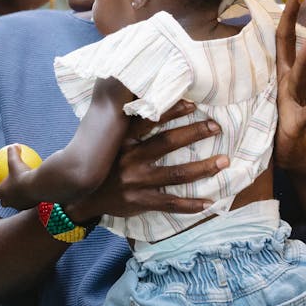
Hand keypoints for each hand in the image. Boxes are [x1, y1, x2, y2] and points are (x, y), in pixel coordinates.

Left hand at [0, 145, 39, 209]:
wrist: (37, 186)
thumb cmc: (22, 174)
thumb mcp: (15, 160)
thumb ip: (13, 153)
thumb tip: (13, 145)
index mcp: (2, 192)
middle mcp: (9, 201)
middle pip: (4, 203)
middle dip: (5, 199)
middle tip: (9, 192)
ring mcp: (19, 205)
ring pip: (17, 204)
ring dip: (18, 200)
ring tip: (23, 193)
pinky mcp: (29, 207)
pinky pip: (28, 203)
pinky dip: (30, 199)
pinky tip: (35, 192)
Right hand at [68, 100, 228, 219]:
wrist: (81, 197)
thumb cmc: (101, 164)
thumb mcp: (106, 142)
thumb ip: (124, 126)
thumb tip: (145, 100)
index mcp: (122, 141)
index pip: (148, 120)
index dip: (171, 111)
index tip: (192, 104)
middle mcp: (130, 159)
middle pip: (167, 143)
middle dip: (194, 133)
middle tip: (216, 126)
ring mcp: (136, 181)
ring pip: (176, 174)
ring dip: (203, 167)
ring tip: (223, 161)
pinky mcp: (140, 201)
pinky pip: (170, 203)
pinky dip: (191, 204)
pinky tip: (209, 202)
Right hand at [275, 0, 305, 172]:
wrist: (290, 153)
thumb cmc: (294, 115)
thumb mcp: (299, 86)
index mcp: (284, 71)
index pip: (283, 37)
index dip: (288, 14)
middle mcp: (283, 81)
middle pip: (286, 46)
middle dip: (289, 21)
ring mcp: (286, 100)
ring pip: (297, 74)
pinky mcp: (293, 121)